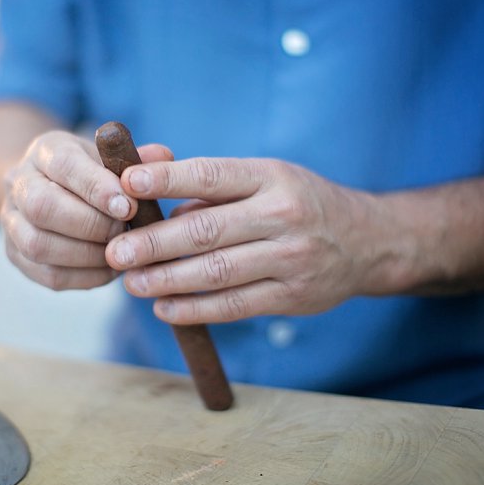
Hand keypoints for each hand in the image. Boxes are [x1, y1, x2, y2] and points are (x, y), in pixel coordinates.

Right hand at [1, 130, 172, 289]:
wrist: (54, 190)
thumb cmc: (93, 173)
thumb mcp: (112, 157)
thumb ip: (137, 158)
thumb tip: (163, 157)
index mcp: (45, 151)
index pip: (63, 165)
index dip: (96, 187)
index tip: (128, 205)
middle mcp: (19, 183)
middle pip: (42, 207)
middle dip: (91, 224)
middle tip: (124, 231)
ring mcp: (12, 222)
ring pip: (39, 245)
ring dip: (87, 254)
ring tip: (120, 252)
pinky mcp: (17, 255)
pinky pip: (48, 275)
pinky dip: (85, 276)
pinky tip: (110, 269)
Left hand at [105, 157, 393, 322]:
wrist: (367, 241)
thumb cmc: (298, 202)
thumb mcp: (265, 177)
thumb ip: (210, 186)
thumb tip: (147, 191)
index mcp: (270, 177)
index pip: (210, 175)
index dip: (166, 179)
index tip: (126, 183)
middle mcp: (282, 215)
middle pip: (207, 231)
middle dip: (155, 243)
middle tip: (116, 252)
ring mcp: (291, 259)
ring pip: (217, 273)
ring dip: (167, 281)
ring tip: (131, 284)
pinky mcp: (292, 297)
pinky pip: (234, 307)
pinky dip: (195, 309)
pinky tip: (165, 308)